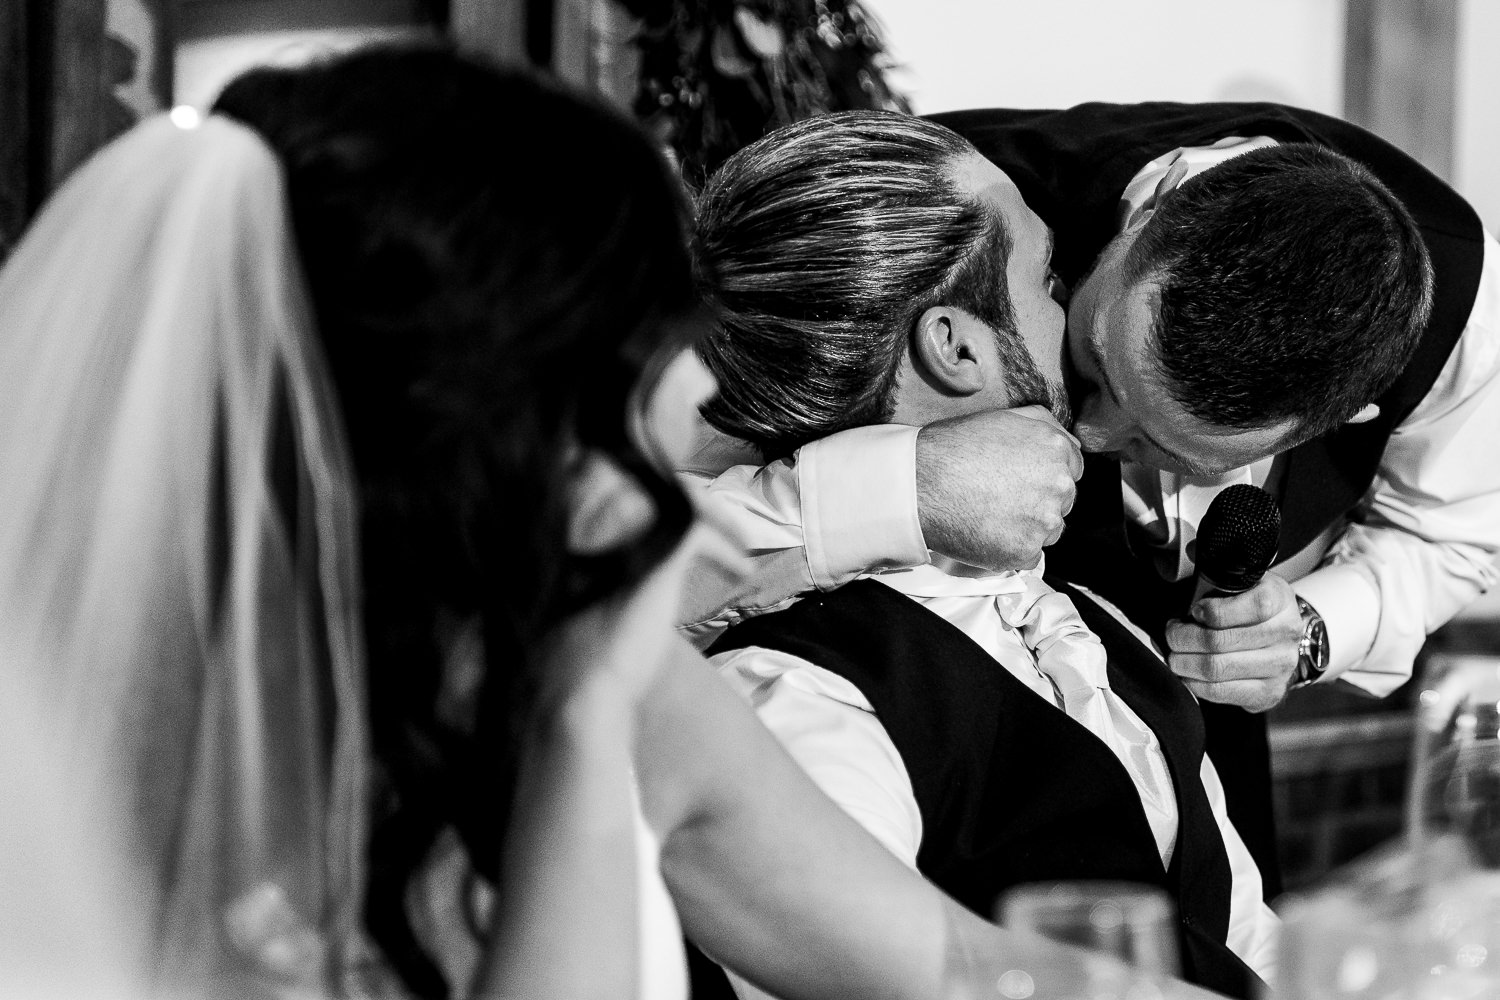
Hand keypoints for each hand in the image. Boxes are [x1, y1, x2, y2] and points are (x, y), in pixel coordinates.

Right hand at [914, 406, 1081, 571]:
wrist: (920, 483)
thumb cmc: (953, 448)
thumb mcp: (1003, 417)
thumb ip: (1045, 425)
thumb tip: (1071, 442)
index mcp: (1055, 449)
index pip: (1071, 470)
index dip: (1044, 476)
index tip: (1022, 481)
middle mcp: (1058, 484)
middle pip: (1062, 502)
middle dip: (1037, 502)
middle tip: (1000, 498)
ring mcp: (1044, 520)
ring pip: (1048, 531)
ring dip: (1027, 527)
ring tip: (991, 516)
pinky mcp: (1025, 550)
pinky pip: (1029, 556)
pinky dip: (1011, 550)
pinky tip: (987, 533)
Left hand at [1164, 572, 1302, 712]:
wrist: (1280, 636)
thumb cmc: (1251, 606)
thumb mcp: (1242, 581)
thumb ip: (1215, 575)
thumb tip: (1187, 563)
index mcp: (1280, 599)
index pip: (1253, 606)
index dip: (1214, 610)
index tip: (1194, 610)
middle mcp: (1286, 633)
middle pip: (1221, 641)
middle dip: (1183, 638)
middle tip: (1172, 634)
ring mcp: (1281, 666)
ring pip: (1217, 668)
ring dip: (1185, 662)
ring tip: (1176, 654)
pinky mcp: (1269, 692)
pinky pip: (1222, 692)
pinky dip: (1195, 684)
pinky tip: (1189, 674)